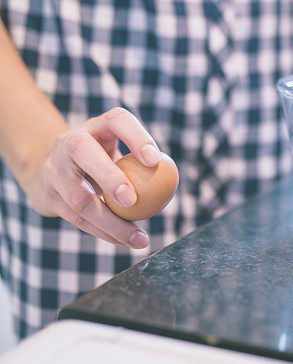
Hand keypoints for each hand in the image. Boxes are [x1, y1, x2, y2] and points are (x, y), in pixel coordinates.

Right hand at [19, 107, 162, 248]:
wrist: (50, 170)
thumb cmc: (100, 158)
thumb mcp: (116, 148)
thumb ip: (140, 159)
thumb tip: (170, 176)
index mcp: (95, 126)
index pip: (117, 121)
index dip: (136, 137)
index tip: (155, 160)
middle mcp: (69, 142)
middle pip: (84, 152)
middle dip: (108, 177)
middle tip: (133, 201)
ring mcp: (55, 170)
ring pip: (80, 197)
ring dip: (112, 222)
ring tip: (139, 238)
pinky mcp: (50, 197)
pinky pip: (79, 220)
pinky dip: (106, 233)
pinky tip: (127, 242)